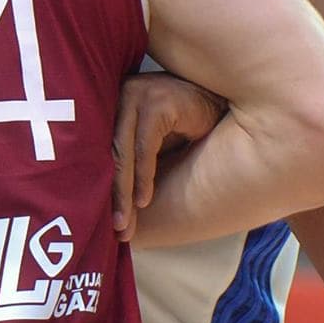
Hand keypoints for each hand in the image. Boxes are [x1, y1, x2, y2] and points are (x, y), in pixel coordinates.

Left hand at [111, 73, 225, 241]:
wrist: (222, 103)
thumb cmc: (186, 124)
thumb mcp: (152, 143)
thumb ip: (131, 161)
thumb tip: (111, 202)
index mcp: (114, 102)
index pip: (101, 149)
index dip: (102, 186)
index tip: (106, 220)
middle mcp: (122, 95)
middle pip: (110, 152)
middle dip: (113, 194)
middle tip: (116, 227)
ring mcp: (137, 95)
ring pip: (124, 152)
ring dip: (125, 191)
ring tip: (126, 221)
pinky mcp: (156, 103)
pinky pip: (144, 147)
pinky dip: (143, 177)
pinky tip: (144, 200)